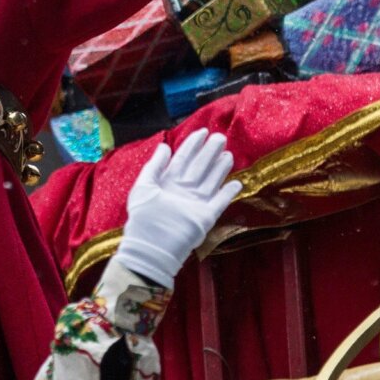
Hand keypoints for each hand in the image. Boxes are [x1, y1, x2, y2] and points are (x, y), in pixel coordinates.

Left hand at [113, 129, 242, 289]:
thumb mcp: (143, 187)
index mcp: (168, 182)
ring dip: (220, 168)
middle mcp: (183, 191)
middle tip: (220, 138)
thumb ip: (154, 166)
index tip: (202, 131)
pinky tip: (236, 182)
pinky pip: (219, 202)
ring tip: (228, 154)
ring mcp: (195, 203)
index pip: (183, 158)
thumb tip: (164, 145)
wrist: (150, 247)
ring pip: (211, 181)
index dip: (192, 145)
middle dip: (209, 152)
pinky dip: (228, 192)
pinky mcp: (205, 217)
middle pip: (199, 167)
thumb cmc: (143, 218)